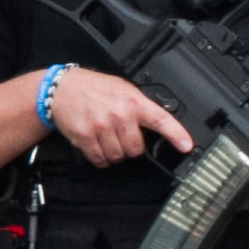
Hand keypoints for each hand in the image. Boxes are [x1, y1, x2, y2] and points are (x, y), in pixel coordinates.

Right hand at [44, 68, 192, 167]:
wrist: (62, 89)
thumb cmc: (93, 88)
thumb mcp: (122, 89)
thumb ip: (138, 106)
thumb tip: (155, 124)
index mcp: (132, 101)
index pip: (160, 119)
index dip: (176, 134)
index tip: (186, 145)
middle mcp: (118, 115)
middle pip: (136, 149)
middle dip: (130, 146)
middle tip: (121, 135)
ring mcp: (101, 127)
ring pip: (118, 156)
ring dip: (115, 153)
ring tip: (107, 138)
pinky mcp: (85, 138)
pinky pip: (100, 160)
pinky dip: (101, 158)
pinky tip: (97, 145)